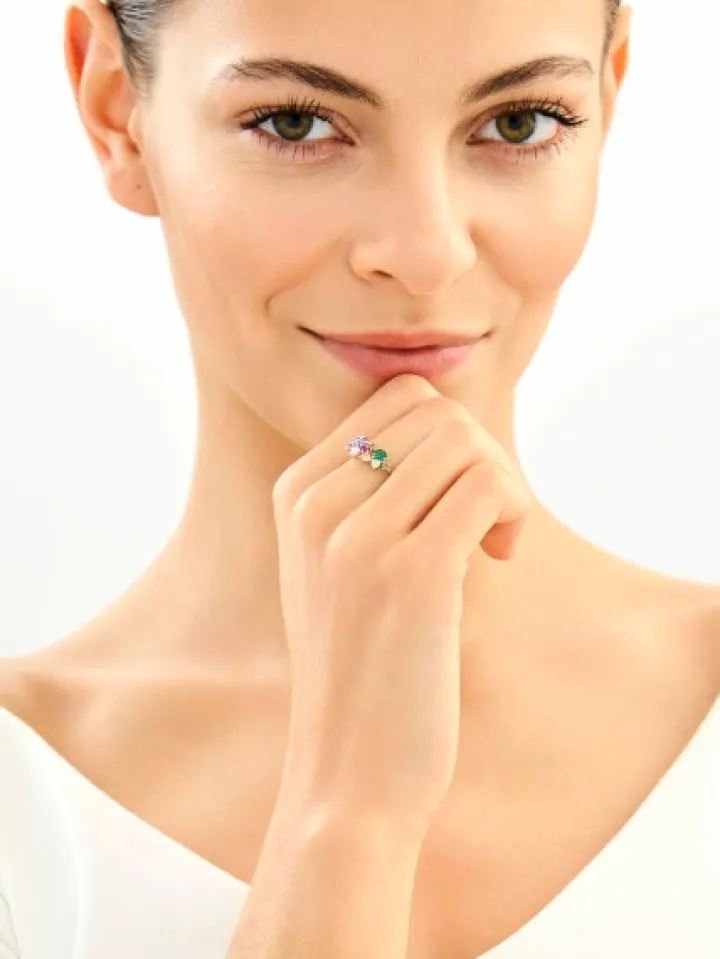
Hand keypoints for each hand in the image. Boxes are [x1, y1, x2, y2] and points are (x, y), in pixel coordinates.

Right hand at [272, 374, 531, 833]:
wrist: (347, 774)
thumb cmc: (360, 670)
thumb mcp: (336, 568)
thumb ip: (369, 494)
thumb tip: (451, 427)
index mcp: (295, 495)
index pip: (395, 398)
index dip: (447, 437)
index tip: (453, 499)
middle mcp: (316, 506)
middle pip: (434, 410)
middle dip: (482, 454)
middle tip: (486, 520)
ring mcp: (357, 539)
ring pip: (465, 440)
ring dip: (503, 483)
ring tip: (492, 541)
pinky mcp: (410, 576)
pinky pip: (486, 486)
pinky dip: (513, 510)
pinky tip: (500, 555)